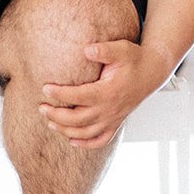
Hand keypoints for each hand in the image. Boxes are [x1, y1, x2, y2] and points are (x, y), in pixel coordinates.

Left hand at [39, 40, 169, 148]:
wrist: (151, 72)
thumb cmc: (133, 59)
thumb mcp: (121, 49)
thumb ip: (104, 50)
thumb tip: (86, 50)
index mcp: (109, 92)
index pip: (79, 96)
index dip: (61, 94)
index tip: (45, 88)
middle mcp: (110, 109)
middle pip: (78, 120)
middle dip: (56, 115)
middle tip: (41, 107)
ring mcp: (113, 119)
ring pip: (86, 133)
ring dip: (65, 130)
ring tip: (49, 121)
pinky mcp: (116, 123)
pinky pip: (101, 140)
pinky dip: (86, 144)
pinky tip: (72, 140)